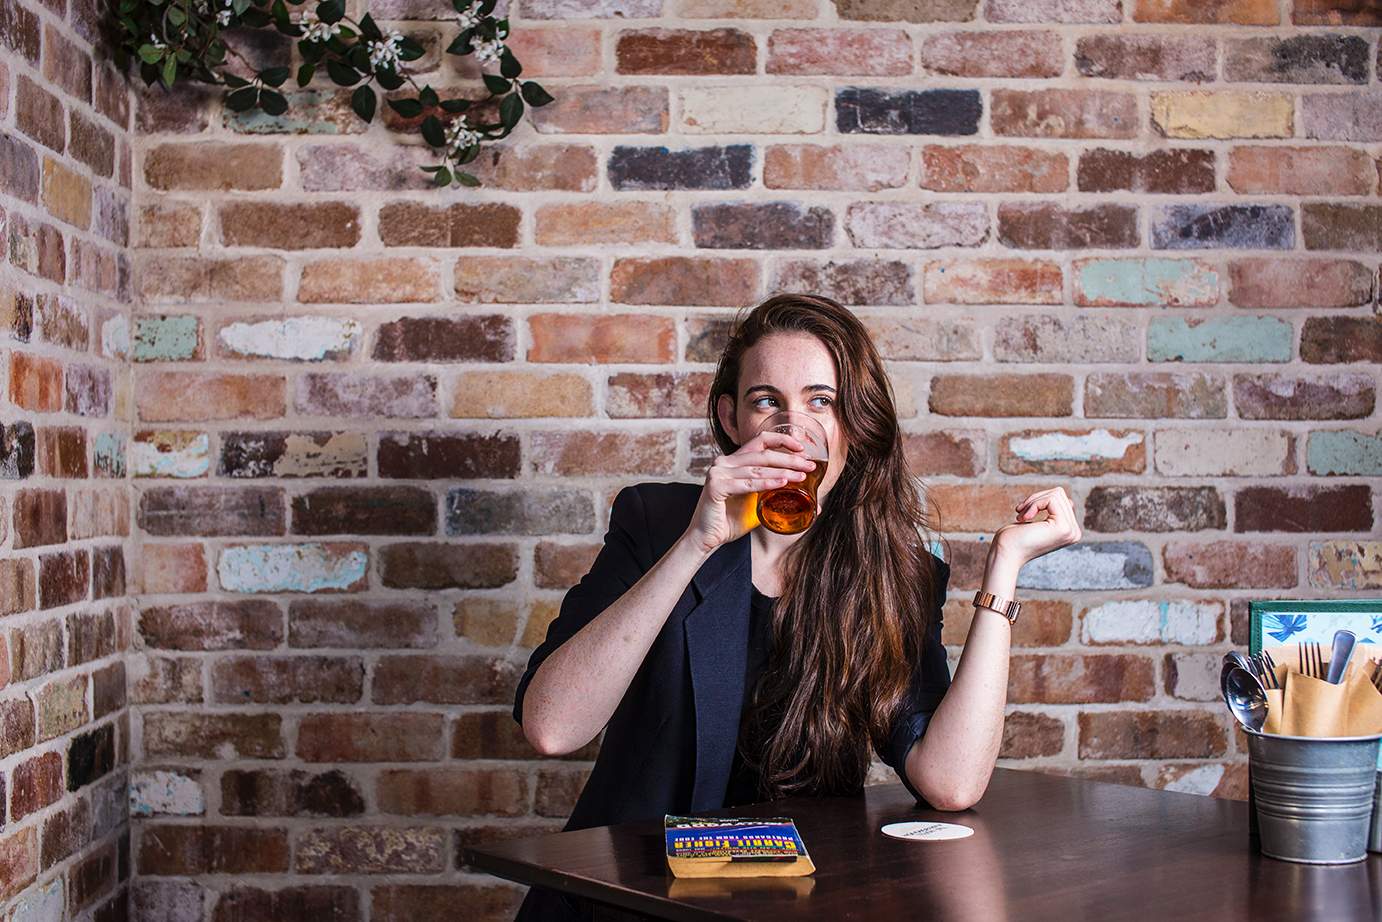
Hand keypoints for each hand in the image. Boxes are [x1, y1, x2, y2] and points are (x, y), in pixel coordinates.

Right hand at [681, 431, 816, 552]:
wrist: (708, 538)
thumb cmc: (731, 520)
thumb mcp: (759, 504)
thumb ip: (776, 496)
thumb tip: (811, 502)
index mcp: (734, 461)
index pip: (760, 441)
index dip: (782, 441)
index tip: (802, 449)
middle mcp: (724, 462)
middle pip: (762, 454)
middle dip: (789, 458)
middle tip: (809, 465)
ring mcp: (718, 472)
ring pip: (757, 468)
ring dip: (782, 471)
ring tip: (801, 475)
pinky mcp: (715, 486)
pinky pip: (746, 483)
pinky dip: (766, 483)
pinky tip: (782, 483)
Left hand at [991, 487, 1081, 566]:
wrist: (1005, 554)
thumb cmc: (1013, 539)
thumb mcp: (1037, 522)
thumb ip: (1054, 513)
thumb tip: (1070, 501)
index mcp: (1069, 531)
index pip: (1060, 499)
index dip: (1038, 501)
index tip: (1022, 514)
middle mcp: (1074, 532)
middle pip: (1059, 494)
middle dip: (1035, 500)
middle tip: (1020, 514)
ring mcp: (1071, 531)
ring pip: (1056, 494)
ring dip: (1033, 502)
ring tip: (1021, 517)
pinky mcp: (1064, 527)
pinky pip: (1052, 499)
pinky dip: (1034, 504)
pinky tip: (1024, 518)